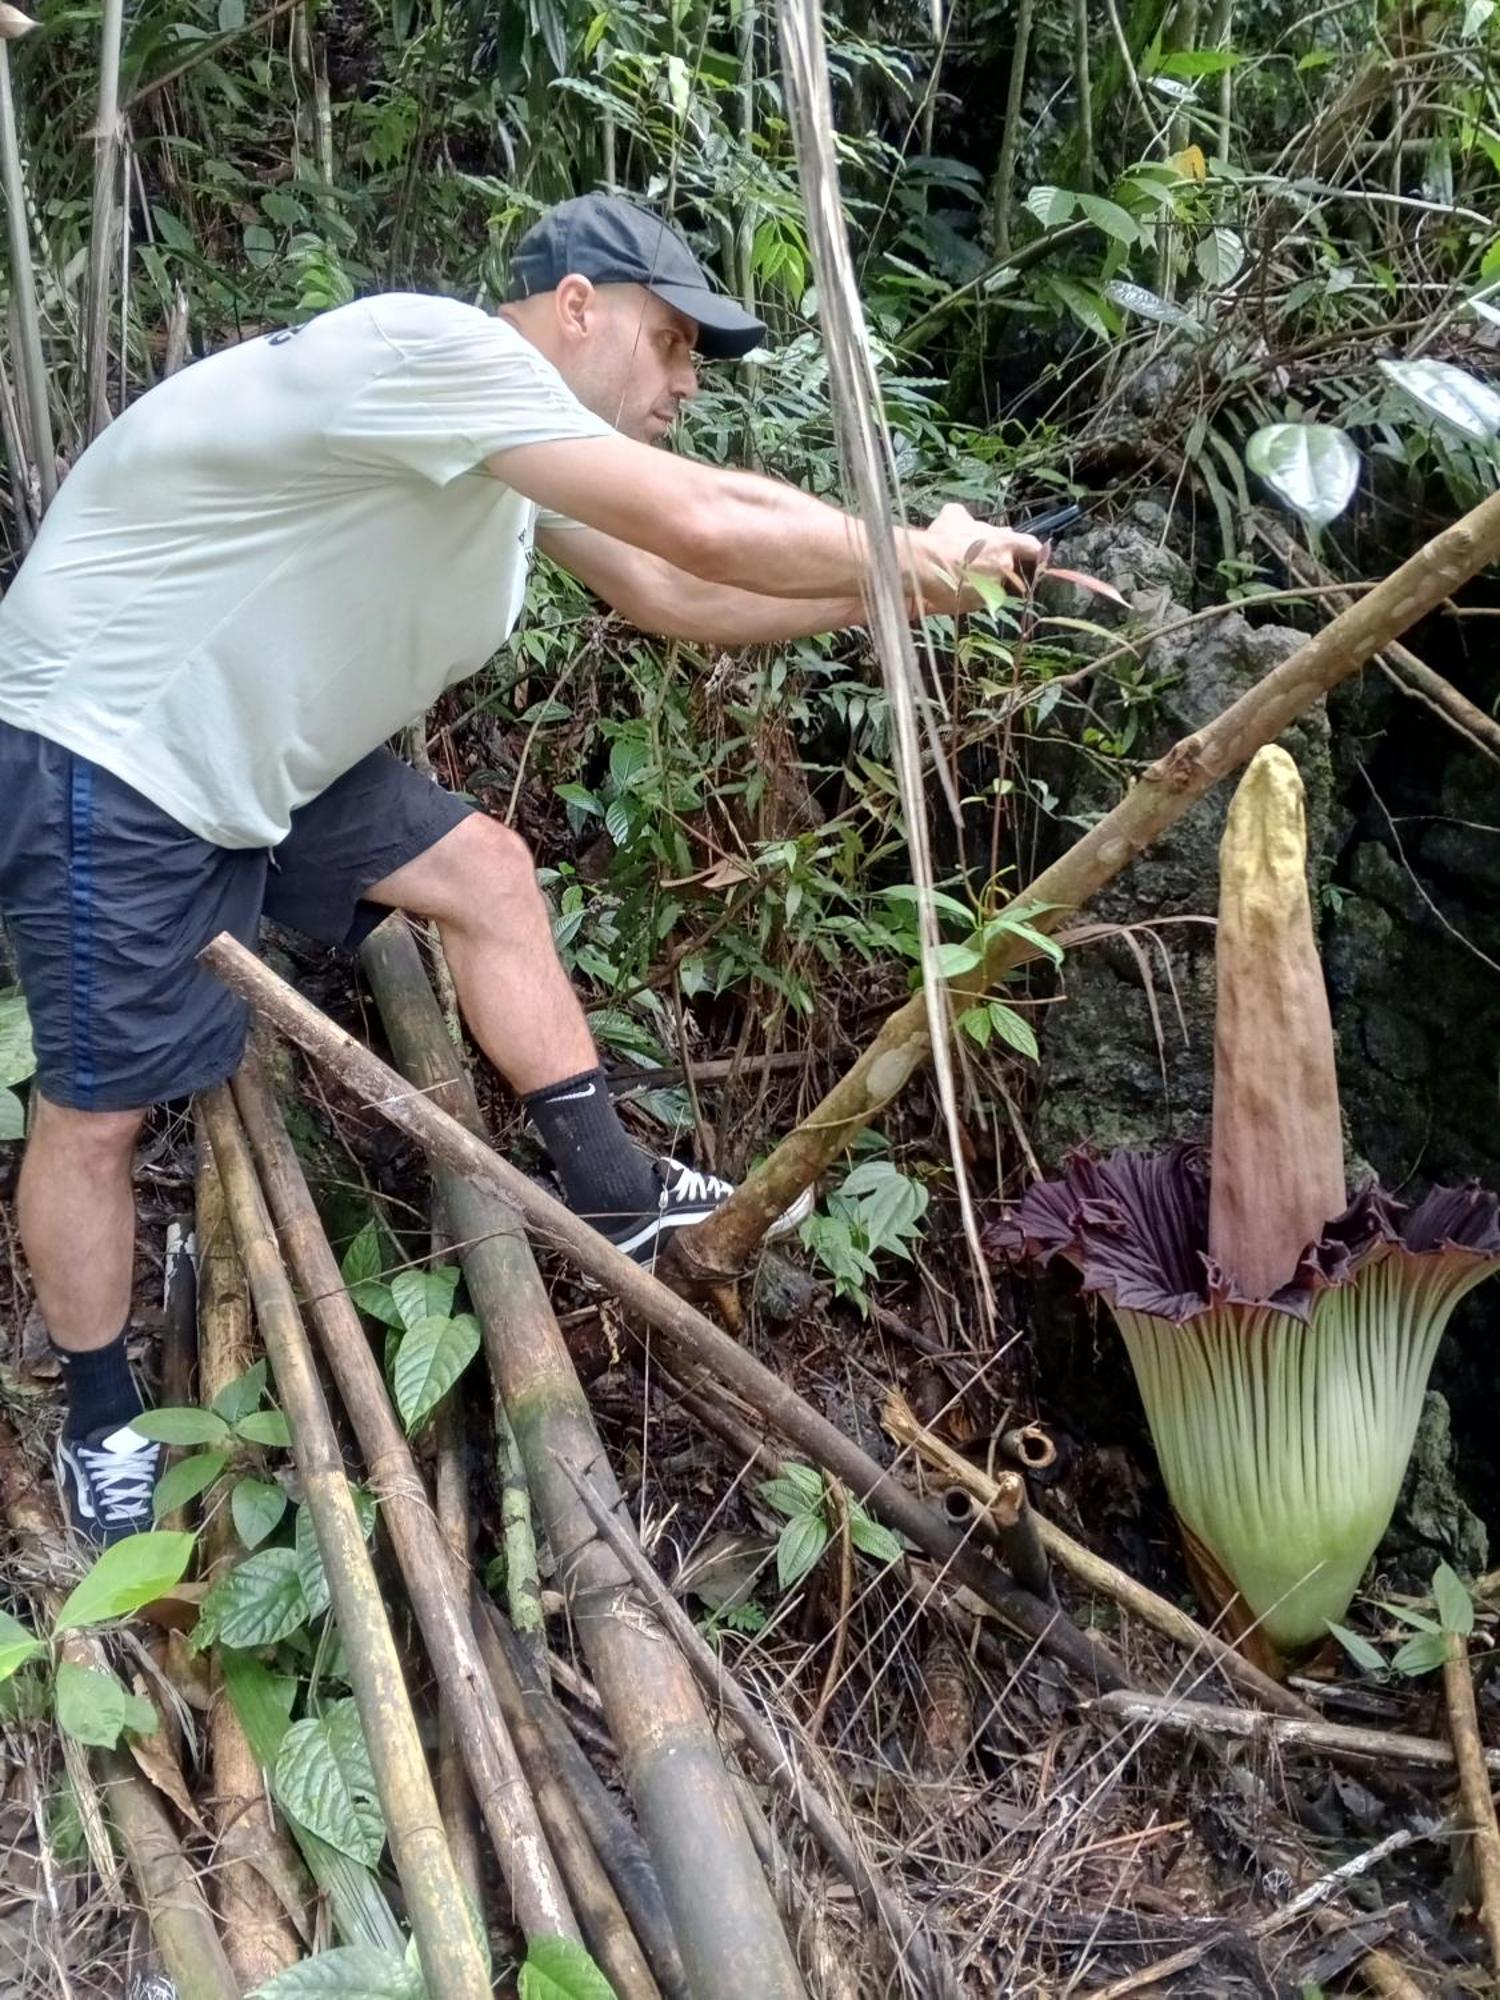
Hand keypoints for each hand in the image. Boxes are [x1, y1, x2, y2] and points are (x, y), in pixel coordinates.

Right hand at [916, 503, 1043, 608]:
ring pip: (994, 586)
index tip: (1032, 554)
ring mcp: (994, 588)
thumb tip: (966, 518)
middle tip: (979, 565)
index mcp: (1005, 543)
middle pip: (1010, 569)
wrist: (926, 565)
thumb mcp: (954, 516)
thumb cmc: (943, 538)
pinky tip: (955, 588)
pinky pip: (979, 600)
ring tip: (962, 577)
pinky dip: (970, 596)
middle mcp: (1005, 567)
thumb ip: (968, 518)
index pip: (1032, 547)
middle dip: (998, 568)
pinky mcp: (980, 605)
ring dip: (983, 582)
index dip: (1032, 551)